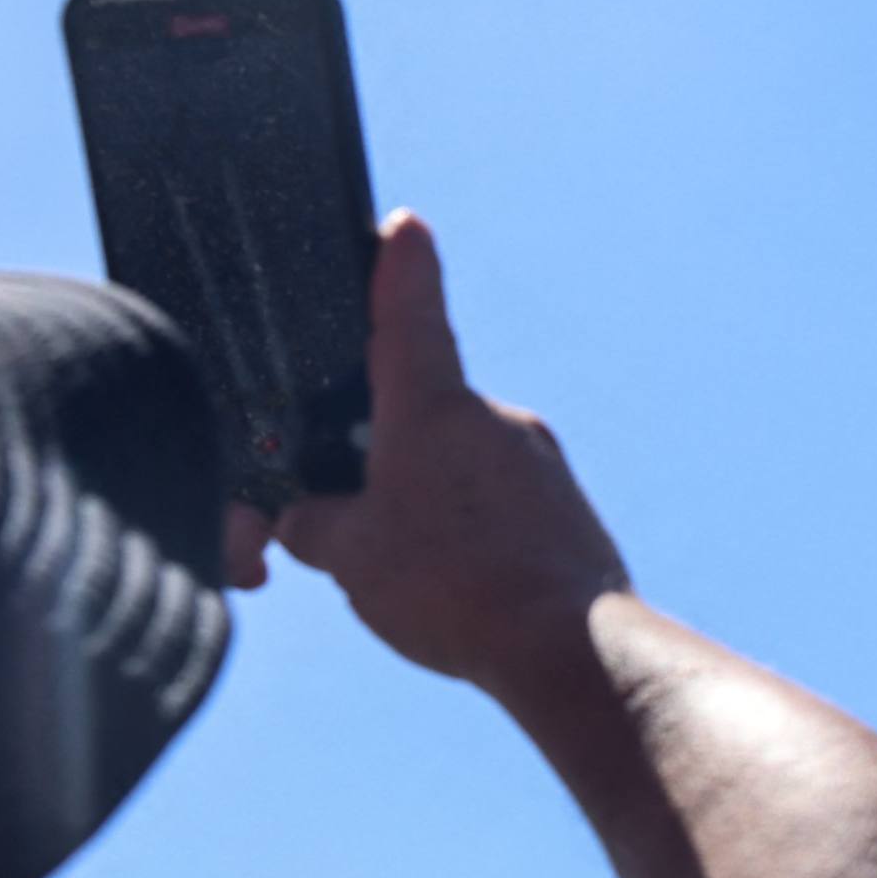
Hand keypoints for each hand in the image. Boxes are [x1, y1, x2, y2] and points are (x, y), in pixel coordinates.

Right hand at [277, 213, 626, 696]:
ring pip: (458, 470)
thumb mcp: (346, 555)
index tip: (404, 225)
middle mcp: (497, 422)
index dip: (398, 267)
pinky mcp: (567, 512)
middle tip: (352, 526)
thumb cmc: (453, 591)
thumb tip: (307, 518)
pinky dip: (469, 537)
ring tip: (413, 576)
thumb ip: (313, 522)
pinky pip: (499, 509)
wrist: (569, 653)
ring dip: (425, 508)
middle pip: (419, 417)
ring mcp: (541, 465)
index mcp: (435, 408)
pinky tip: (457, 589)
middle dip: (380, 461)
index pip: (410, 312)